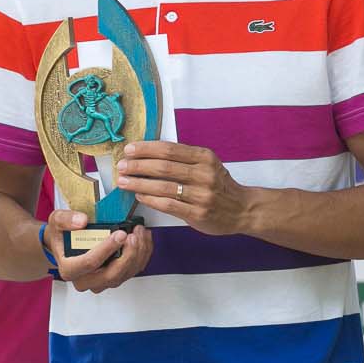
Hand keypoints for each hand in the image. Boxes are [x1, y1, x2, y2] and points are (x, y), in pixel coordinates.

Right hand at [45, 209, 151, 292]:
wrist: (64, 244)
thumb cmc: (61, 236)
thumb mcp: (57, 221)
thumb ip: (65, 219)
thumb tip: (82, 221)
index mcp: (70, 269)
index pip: (90, 263)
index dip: (107, 249)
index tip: (119, 234)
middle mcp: (86, 280)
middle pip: (111, 275)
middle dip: (127, 255)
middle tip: (134, 236)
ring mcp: (101, 281)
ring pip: (125, 274)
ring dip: (137, 254)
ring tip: (140, 233)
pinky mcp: (114, 278)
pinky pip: (132, 271)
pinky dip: (141, 255)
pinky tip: (143, 239)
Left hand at [116, 141, 257, 235]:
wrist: (242, 209)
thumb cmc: (218, 185)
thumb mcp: (207, 164)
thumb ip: (182, 159)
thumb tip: (146, 154)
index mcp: (204, 157)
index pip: (169, 149)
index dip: (146, 149)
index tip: (129, 149)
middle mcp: (204, 174)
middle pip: (163, 167)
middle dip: (138, 166)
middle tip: (121, 166)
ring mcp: (201, 195)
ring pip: (163, 187)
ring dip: (139, 183)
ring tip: (124, 182)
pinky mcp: (198, 213)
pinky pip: (168, 205)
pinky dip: (150, 200)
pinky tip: (139, 196)